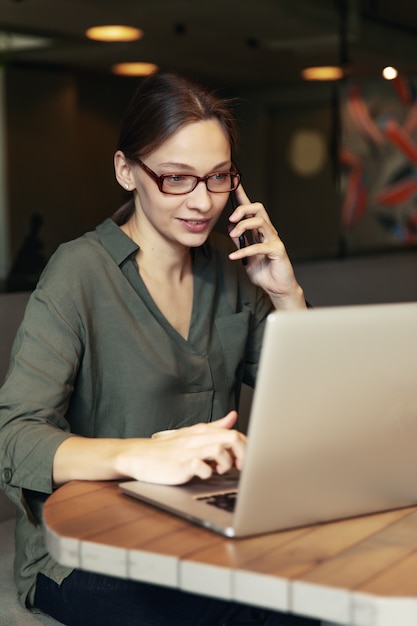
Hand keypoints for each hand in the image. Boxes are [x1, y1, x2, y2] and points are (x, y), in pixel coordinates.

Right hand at [115, 411, 245, 484]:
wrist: (138, 456)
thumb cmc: (166, 448)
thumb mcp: (192, 433)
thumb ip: (215, 427)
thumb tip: (233, 416)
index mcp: (202, 431)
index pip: (234, 432)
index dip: (245, 446)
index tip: (244, 459)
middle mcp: (198, 439)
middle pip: (231, 438)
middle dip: (243, 453)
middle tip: (240, 466)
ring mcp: (189, 452)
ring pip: (219, 451)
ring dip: (226, 463)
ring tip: (219, 470)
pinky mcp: (181, 465)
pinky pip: (200, 467)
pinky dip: (207, 473)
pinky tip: (204, 474)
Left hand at [228, 185, 305, 309]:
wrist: (277, 288)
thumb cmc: (264, 271)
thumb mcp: (246, 255)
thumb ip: (240, 240)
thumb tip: (230, 226)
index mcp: (261, 231)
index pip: (252, 209)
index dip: (243, 196)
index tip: (233, 185)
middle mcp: (269, 232)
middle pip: (258, 209)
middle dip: (243, 209)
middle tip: (231, 218)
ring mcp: (274, 240)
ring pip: (260, 222)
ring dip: (243, 226)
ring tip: (233, 234)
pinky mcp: (277, 251)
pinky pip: (259, 246)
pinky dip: (244, 250)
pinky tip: (234, 256)